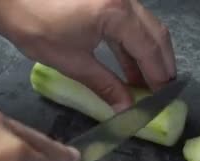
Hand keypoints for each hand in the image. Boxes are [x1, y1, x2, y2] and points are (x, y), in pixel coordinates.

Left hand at [0, 0, 176, 111]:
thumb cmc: (36, 28)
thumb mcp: (74, 63)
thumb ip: (106, 85)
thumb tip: (126, 108)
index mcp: (117, 13)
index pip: (149, 48)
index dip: (159, 75)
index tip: (163, 97)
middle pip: (155, 33)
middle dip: (161, 63)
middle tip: (161, 91)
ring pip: (145, 26)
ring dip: (147, 54)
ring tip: (146, 83)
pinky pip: (130, 21)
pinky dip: (133, 43)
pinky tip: (129, 65)